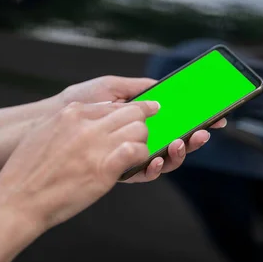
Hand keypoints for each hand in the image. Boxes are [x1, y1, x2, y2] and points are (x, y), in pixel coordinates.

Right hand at [0, 101, 158, 230]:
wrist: (17, 200)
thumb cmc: (27, 172)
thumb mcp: (45, 133)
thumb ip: (68, 122)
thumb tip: (86, 118)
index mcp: (72, 114)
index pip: (114, 105)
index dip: (132, 109)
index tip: (146, 110)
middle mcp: (86, 125)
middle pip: (131, 113)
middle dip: (141, 124)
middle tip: (142, 136)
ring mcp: (97, 145)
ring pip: (139, 130)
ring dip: (143, 141)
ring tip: (137, 153)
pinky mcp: (105, 167)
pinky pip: (137, 152)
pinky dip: (142, 157)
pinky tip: (137, 164)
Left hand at [59, 76, 226, 181]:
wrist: (46, 122)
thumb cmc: (76, 103)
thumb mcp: (109, 88)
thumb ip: (137, 89)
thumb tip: (163, 88)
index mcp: (140, 119)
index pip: (175, 121)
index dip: (196, 120)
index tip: (216, 117)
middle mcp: (138, 139)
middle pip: (174, 141)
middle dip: (193, 138)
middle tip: (205, 132)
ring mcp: (129, 156)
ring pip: (163, 159)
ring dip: (178, 152)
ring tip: (181, 143)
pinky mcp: (117, 170)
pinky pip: (142, 173)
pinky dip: (153, 167)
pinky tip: (156, 158)